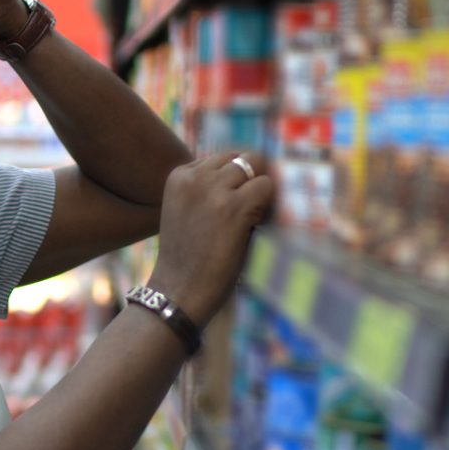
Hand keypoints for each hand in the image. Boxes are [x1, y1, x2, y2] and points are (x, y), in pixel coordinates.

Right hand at [150, 153, 273, 325]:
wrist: (178, 292)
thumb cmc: (188, 259)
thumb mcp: (188, 212)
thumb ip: (210, 190)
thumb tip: (255, 173)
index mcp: (180, 175)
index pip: (223, 159)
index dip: (237, 182)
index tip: (234, 209)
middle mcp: (195, 176)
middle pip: (242, 157)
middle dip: (252, 180)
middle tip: (252, 212)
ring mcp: (213, 189)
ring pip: (256, 166)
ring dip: (261, 191)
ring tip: (254, 220)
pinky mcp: (233, 207)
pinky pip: (267, 186)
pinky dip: (270, 204)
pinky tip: (257, 227)